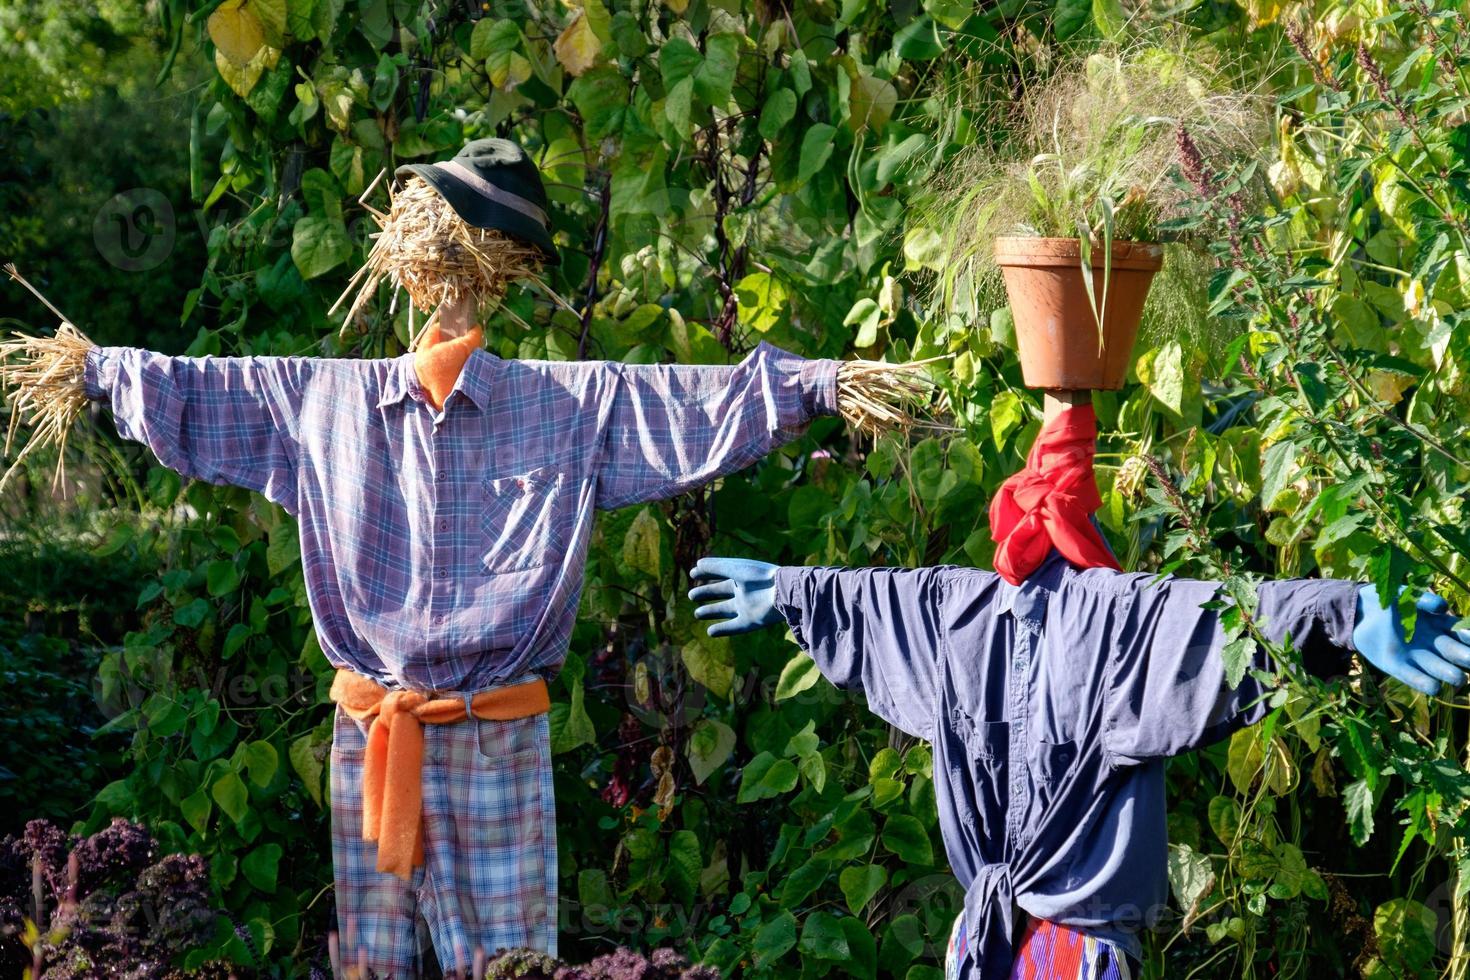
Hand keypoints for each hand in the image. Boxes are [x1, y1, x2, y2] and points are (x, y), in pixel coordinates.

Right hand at [688, 557, 783, 636]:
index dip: (707, 574)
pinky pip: (734, 627)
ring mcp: (747, 607)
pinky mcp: (751, 622)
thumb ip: (714, 566)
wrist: (781, 592)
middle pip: (722, 592)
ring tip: (697, 613)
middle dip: (707, 593)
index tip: (693, 575)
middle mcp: (744, 591)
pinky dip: (723, 630)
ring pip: (726, 610)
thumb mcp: (733, 568)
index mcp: (742, 576)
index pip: (721, 574)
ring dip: (711, 611)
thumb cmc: (758, 576)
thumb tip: (696, 565)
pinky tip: (710, 632)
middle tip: (691, 595)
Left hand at [1353, 587, 1469, 695]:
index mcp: (1441, 625)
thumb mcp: (1408, 595)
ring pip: (1439, 668)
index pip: (1463, 633)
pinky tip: (1434, 687)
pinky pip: (1414, 677)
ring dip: (1450, 674)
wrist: (1362, 609)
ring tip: (1458, 678)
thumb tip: (1443, 607)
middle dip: (1467, 658)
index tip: (1469, 635)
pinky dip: (1424, 682)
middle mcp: (1434, 643)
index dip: (1469, 636)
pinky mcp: (1397, 665)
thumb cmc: (1391, 600)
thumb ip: (1424, 599)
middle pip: (1456, 654)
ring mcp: (1417, 656)